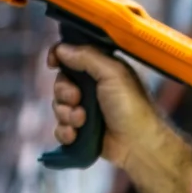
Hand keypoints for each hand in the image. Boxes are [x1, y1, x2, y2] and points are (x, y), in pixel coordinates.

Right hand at [48, 42, 160, 172]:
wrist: (138, 144)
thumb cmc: (132, 106)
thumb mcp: (113, 73)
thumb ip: (87, 57)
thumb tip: (61, 48)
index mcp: (101, 70)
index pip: (73, 57)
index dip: (59, 58)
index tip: (53, 62)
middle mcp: (92, 88)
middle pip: (61, 83)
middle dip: (64, 92)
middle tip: (77, 99)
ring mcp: (86, 110)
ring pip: (59, 107)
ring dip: (67, 114)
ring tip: (82, 120)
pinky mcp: (81, 131)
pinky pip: (60, 128)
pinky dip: (65, 132)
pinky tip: (76, 134)